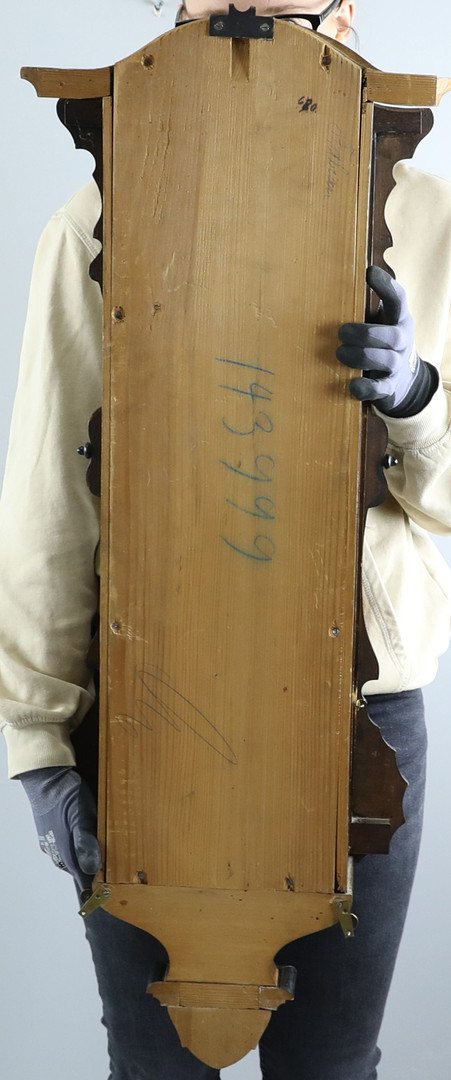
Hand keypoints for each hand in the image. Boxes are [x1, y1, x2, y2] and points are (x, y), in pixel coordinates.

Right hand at [19, 766, 101, 892]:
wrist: (44, 778)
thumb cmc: (66, 794)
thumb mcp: (84, 815)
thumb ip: (87, 842)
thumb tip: (92, 868)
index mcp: (65, 849)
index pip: (80, 875)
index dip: (90, 885)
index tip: (98, 895)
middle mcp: (54, 849)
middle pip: (73, 868)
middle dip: (86, 871)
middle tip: (101, 872)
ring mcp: (49, 840)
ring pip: (66, 856)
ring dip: (78, 857)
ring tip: (91, 855)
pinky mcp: (46, 831)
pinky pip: (60, 845)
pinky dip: (70, 846)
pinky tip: (77, 836)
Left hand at [337, 265, 432, 416]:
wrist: (401, 379)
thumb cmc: (379, 342)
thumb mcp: (378, 321)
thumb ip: (362, 306)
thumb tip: (324, 285)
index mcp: (398, 319)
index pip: (397, 299)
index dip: (386, 286)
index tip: (369, 272)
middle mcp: (402, 341)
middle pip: (391, 335)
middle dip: (365, 334)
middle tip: (341, 332)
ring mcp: (397, 365)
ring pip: (386, 360)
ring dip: (360, 356)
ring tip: (340, 353)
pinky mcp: (389, 388)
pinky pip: (381, 388)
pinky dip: (366, 387)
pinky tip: (353, 384)